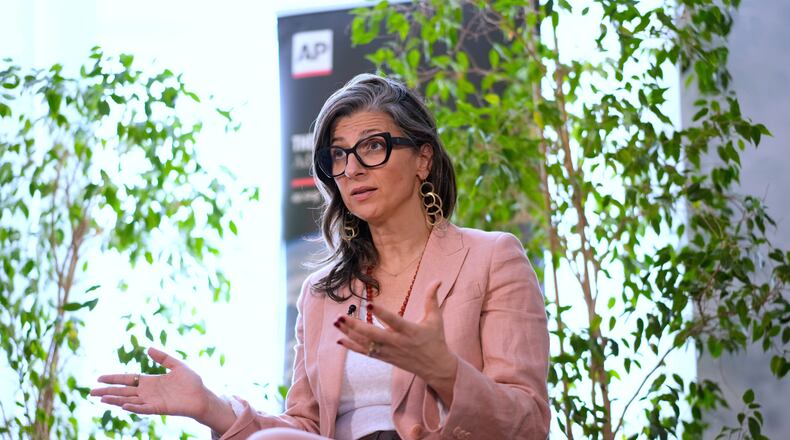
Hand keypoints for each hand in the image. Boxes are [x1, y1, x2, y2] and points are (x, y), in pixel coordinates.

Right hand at [90, 347, 209, 418]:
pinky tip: (123, 405)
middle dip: (107, 391)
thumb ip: (163, 357)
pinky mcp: (158, 408)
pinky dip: (133, 407)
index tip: (99, 377)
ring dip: (116, 400)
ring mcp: (152, 401)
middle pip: (123, 391)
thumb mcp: (177, 365)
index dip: (114, 378)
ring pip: (129, 400)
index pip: (127, 379)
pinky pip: (143, 408)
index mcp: (150, 381)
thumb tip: (148, 348)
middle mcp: (148, 391)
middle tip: (91, 392)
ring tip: (101, 399)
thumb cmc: (191, 381)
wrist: (202, 396)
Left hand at [334, 282, 458, 404]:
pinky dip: (352, 347)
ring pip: (366, 343)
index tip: (369, 305)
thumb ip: (432, 299)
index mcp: (410, 331)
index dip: (381, 314)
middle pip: (373, 334)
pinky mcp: (384, 358)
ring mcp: (389, 351)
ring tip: (336, 322)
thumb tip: (437, 280)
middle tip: (341, 316)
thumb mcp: (436, 319)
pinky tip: (339, 340)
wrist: (435, 367)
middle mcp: (397, 342)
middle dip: (355, 325)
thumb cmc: (435, 340)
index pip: (393, 321)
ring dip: (349, 333)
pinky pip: (365, 352)